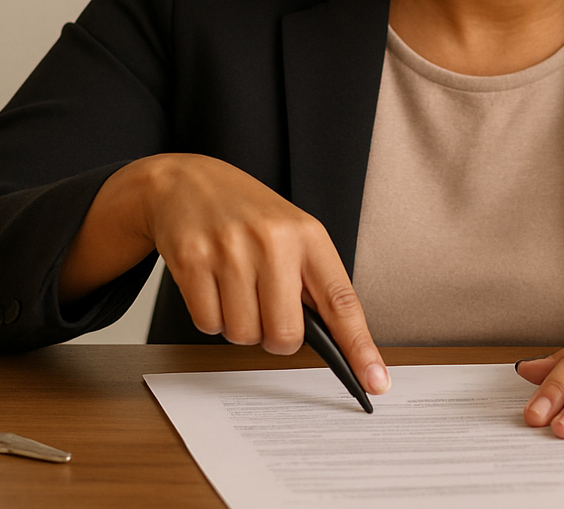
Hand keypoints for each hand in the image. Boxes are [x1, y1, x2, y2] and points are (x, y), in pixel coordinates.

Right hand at [59, 153, 389, 394]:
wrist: (188, 182)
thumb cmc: (248, 215)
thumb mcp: (292, 232)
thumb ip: (312, 280)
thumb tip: (335, 342)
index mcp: (308, 235)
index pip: (342, 302)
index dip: (359, 347)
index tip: (375, 381)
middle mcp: (273, 240)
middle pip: (284, 335)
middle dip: (274, 336)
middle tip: (265, 306)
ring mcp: (230, 249)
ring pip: (242, 334)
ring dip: (239, 325)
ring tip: (235, 286)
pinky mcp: (192, 259)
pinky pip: (208, 324)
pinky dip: (210, 316)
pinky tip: (212, 283)